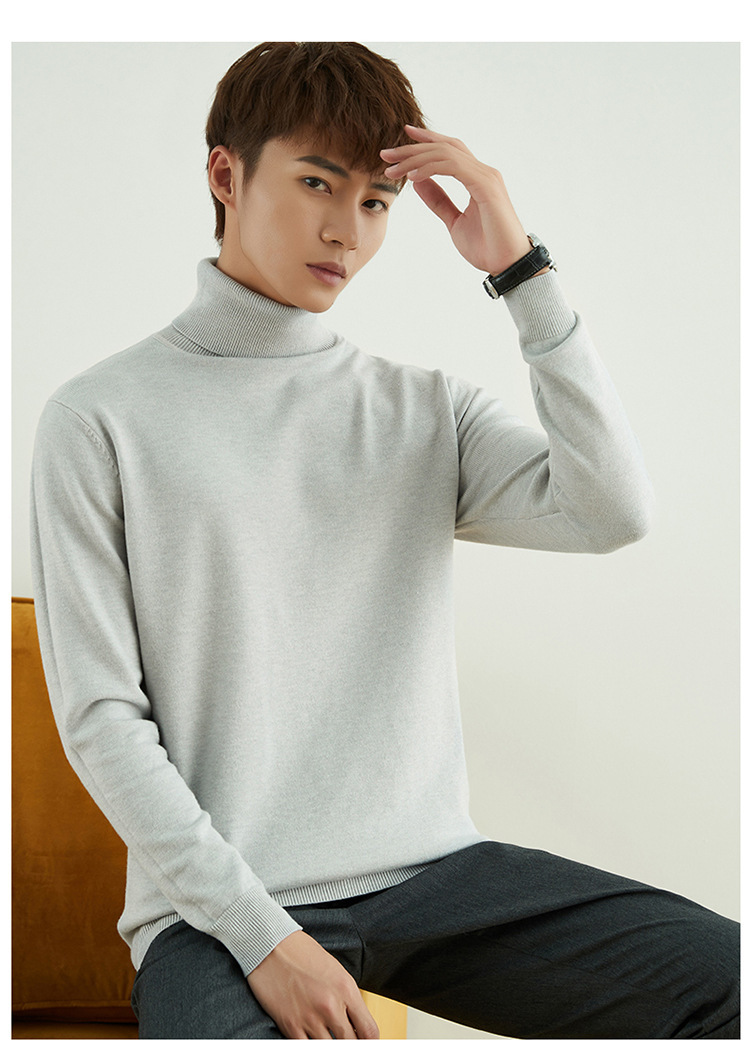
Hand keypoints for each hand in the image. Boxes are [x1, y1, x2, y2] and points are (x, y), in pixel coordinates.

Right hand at [246, 930, 379, 1038]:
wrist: (271, 945)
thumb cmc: (301, 953)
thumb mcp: (335, 970)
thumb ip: (347, 998)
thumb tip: (355, 1023)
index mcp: (346, 989)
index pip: (369, 1031)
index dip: (370, 1043)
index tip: (366, 1043)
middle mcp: (331, 1005)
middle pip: (351, 1044)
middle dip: (351, 1045)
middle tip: (346, 1040)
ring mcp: (310, 1017)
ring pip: (330, 1049)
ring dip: (330, 1045)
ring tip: (328, 1038)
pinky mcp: (290, 1024)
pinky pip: (305, 1049)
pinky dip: (310, 1047)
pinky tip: (312, 1041)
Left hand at [380, 126, 545, 277]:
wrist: (508, 265)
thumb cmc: (487, 247)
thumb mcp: (454, 221)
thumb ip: (439, 201)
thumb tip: (418, 183)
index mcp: (477, 178)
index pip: (449, 150)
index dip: (426, 141)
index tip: (402, 139)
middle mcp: (483, 172)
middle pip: (445, 147)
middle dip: (413, 148)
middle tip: (386, 154)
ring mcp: (487, 177)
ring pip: (446, 154)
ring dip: (416, 158)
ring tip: (393, 168)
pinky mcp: (487, 186)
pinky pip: (453, 167)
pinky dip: (430, 168)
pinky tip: (412, 176)